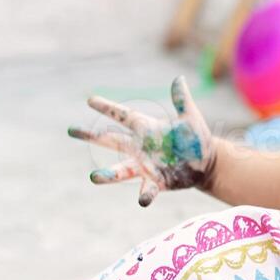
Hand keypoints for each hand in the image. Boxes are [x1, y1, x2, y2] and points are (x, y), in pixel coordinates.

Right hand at [69, 76, 218, 206]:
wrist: (207, 164)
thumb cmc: (196, 139)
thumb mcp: (190, 118)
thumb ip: (182, 101)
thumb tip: (178, 78)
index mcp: (147, 129)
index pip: (123, 115)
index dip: (108, 107)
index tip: (90, 100)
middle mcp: (140, 148)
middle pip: (112, 140)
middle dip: (92, 135)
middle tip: (72, 130)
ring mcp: (146, 166)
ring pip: (122, 170)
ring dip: (109, 175)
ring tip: (93, 177)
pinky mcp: (158, 182)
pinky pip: (148, 189)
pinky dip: (145, 195)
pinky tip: (142, 201)